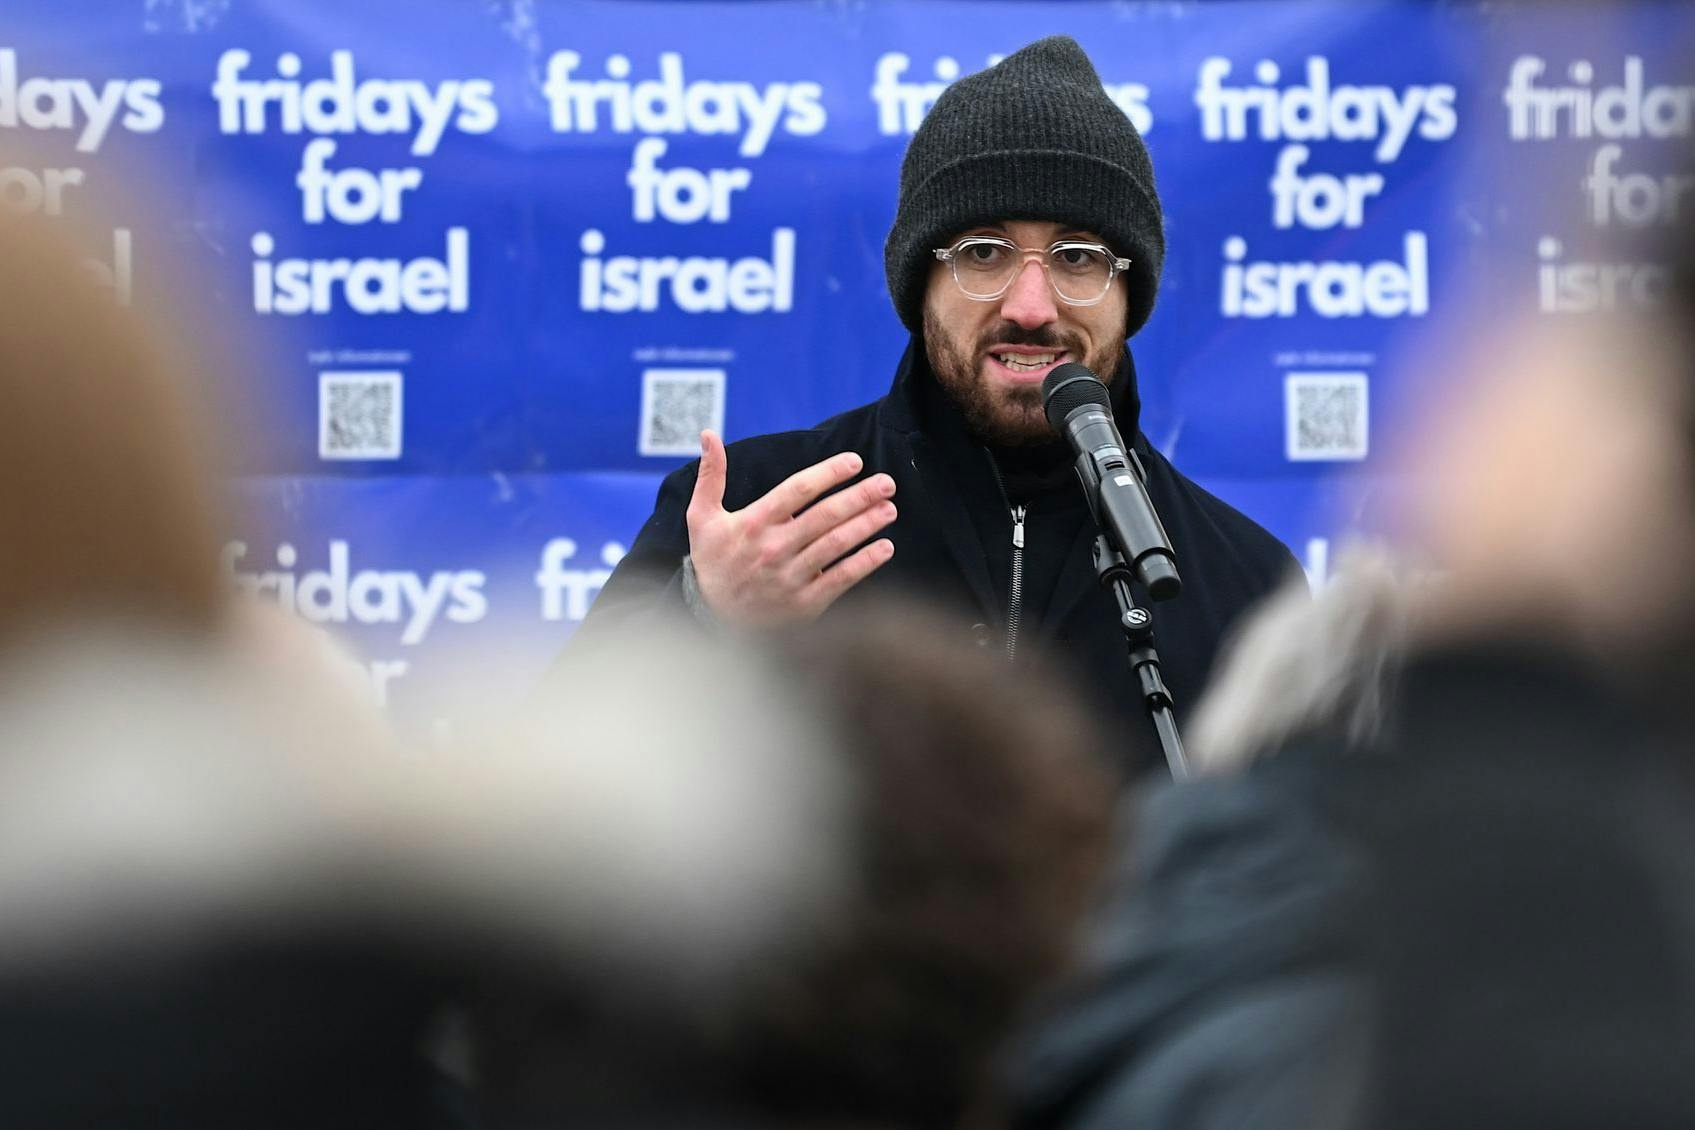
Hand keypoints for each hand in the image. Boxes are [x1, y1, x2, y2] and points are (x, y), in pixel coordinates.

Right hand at [686, 430, 896, 627]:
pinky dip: (866, 563)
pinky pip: (841, 579)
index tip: (855, 461)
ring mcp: (790, 576)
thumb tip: (707, 433)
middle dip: (860, 496)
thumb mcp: (701, 517)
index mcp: (754, 522)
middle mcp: (774, 548)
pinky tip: (885, 547)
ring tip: (890, 509)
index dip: (829, 473)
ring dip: (867, 524)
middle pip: (825, 515)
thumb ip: (711, 475)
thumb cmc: (714, 559)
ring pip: (836, 544)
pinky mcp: (804, 603)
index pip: (798, 489)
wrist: (710, 616)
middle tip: (887, 483)